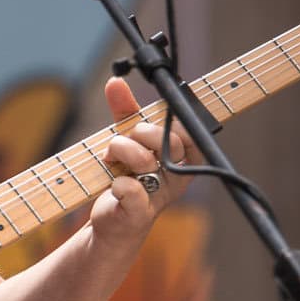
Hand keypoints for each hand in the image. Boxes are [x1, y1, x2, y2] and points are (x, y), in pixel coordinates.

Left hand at [72, 73, 192, 256]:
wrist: (111, 219)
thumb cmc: (125, 177)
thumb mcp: (127, 140)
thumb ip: (125, 111)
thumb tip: (115, 81)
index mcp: (184, 158)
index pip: (188, 130)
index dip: (168, 121)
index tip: (147, 122)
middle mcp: (178, 176)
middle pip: (169, 141)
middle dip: (140, 132)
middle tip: (124, 139)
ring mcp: (161, 196)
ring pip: (145, 160)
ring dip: (120, 151)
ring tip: (110, 159)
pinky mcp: (139, 213)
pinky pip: (129, 188)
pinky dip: (116, 183)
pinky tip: (114, 185)